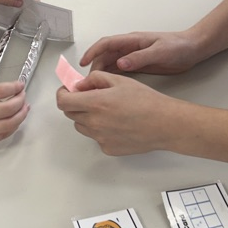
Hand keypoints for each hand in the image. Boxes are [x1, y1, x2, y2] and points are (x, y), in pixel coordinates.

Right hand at [0, 53, 29, 147]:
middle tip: (23, 94)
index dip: (14, 87)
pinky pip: (2, 135)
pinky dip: (12, 128)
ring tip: (25, 107)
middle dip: (20, 99)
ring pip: (9, 124)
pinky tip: (15, 120)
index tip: (20, 84)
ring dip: (21, 115)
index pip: (0, 91)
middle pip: (8, 108)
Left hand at [57, 71, 183, 155]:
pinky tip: (117, 123)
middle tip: (89, 97)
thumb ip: (95, 79)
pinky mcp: (108, 149)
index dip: (63, 94)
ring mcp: (100, 138)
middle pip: (70, 114)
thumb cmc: (146, 101)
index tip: (68, 90)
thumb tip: (79, 85)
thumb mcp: (119, 80)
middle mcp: (94, 123)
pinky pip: (96, 138)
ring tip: (106, 110)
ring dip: (86, 117)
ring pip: (82, 126)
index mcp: (95, 103)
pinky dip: (100, 130)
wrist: (165, 124)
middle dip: (75, 103)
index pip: (63, 102)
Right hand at [80, 30, 201, 74]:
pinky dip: (111, 77)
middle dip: (94, 66)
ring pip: (110, 63)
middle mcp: (129, 47)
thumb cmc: (178, 46)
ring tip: (93, 86)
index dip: (93, 52)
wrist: (193, 49)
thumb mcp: (159, 51)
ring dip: (101, 72)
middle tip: (87, 81)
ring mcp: (133, 56)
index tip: (83, 62)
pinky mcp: (138, 65)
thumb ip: (140, 58)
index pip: (106, 44)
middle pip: (105, 55)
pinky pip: (120, 70)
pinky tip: (108, 86)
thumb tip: (120, 63)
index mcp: (132, 40)